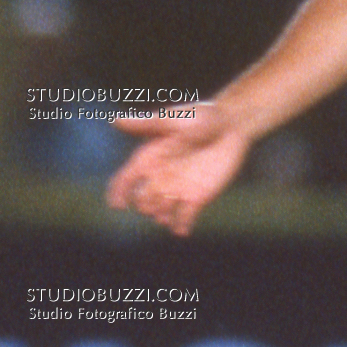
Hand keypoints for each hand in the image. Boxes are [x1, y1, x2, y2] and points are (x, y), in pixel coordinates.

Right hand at [105, 101, 251, 236]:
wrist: (231, 125)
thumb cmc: (200, 116)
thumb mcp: (173, 119)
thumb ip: (146, 124)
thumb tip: (115, 121)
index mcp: (149, 158)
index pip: (125, 180)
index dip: (118, 193)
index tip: (119, 204)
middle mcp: (160, 176)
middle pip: (142, 199)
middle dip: (145, 204)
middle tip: (155, 199)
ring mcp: (178, 188)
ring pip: (160, 211)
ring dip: (161, 216)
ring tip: (165, 217)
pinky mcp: (198, 196)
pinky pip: (185, 217)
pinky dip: (181, 226)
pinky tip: (182, 230)